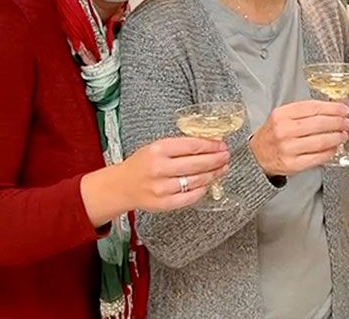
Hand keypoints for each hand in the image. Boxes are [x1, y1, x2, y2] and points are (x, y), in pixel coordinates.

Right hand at [82, 137, 228, 224]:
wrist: (121, 186)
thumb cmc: (141, 164)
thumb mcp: (156, 147)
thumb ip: (179, 146)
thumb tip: (209, 144)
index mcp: (158, 150)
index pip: (192, 145)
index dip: (211, 145)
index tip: (221, 144)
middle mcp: (159, 168)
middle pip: (197, 163)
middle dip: (216, 160)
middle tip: (226, 156)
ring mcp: (162, 188)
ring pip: (196, 181)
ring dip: (213, 175)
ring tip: (222, 169)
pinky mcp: (164, 204)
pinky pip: (190, 197)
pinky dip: (202, 189)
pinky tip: (208, 184)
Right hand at [250, 100, 348, 175]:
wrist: (257, 156)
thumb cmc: (273, 134)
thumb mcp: (282, 116)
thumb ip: (304, 111)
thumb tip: (333, 108)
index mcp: (282, 115)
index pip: (312, 107)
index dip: (332, 108)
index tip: (343, 109)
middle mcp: (284, 130)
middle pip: (319, 123)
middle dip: (337, 122)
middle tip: (346, 123)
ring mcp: (288, 148)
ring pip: (321, 141)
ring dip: (336, 137)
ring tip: (343, 135)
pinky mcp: (293, 164)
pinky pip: (318, 157)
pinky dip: (330, 152)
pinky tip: (334, 148)